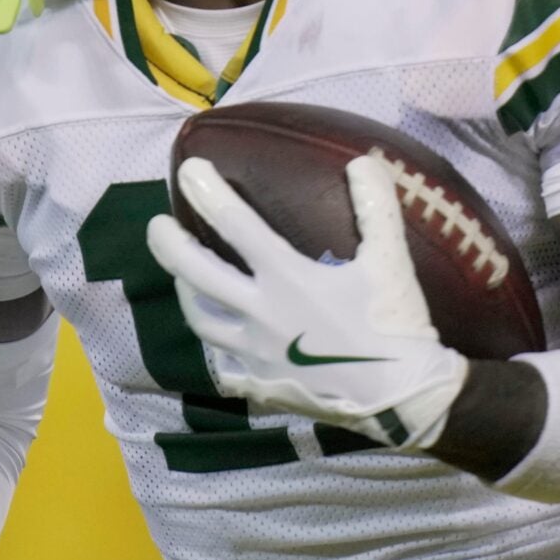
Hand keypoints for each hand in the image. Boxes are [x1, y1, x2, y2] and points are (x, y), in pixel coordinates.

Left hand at [145, 153, 466, 450]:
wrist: (403, 399)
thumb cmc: (395, 324)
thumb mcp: (389, 260)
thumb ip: (376, 207)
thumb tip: (364, 161)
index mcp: (287, 277)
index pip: (235, 225)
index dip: (209, 193)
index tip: (189, 170)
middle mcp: (260, 313)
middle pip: (196, 273)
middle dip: (169, 245)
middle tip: (156, 226)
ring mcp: (255, 353)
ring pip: (202, 320)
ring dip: (186, 294)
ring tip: (182, 279)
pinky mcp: (262, 385)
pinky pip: (225, 368)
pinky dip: (217, 350)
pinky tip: (219, 342)